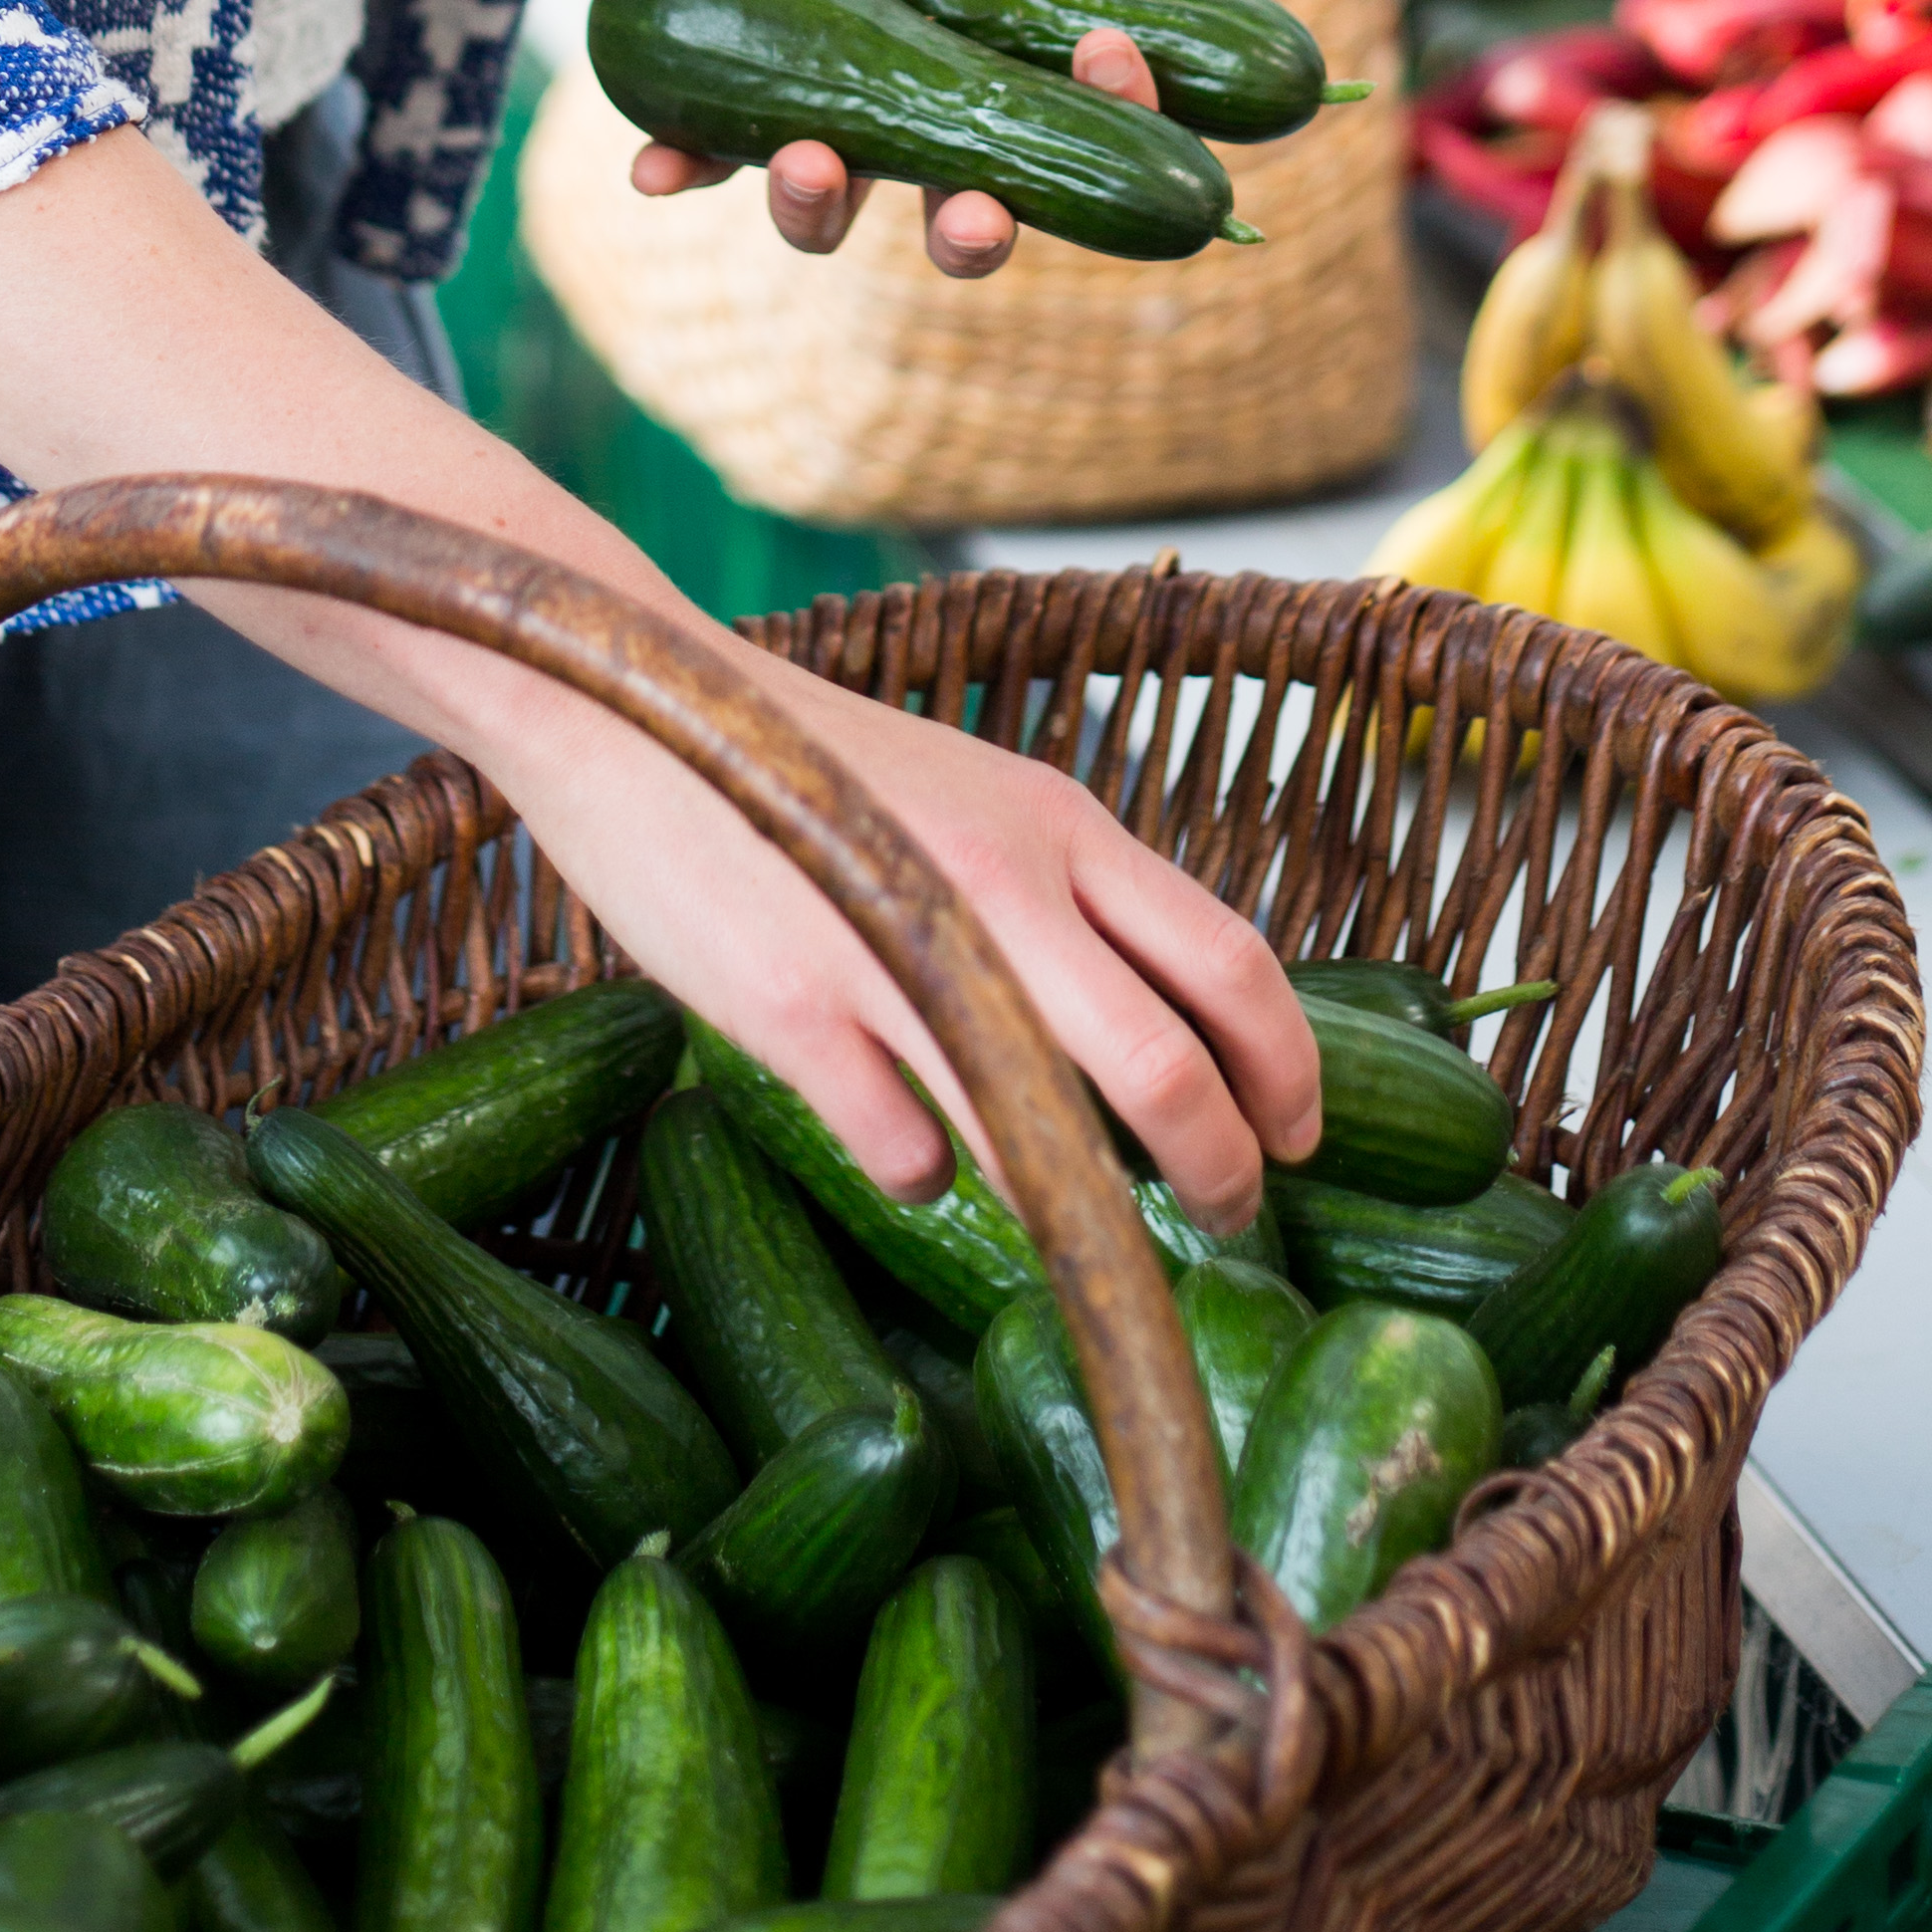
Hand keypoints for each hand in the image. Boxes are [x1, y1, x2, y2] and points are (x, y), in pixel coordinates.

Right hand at [494, 638, 1321, 1228]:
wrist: (634, 708)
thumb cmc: (817, 776)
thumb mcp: (974, 803)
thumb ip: (1064, 896)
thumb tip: (1167, 1027)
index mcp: (1060, 826)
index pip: (1233, 964)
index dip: (1290, 1073)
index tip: (1298, 1142)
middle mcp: (1002, 886)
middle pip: (1171, 1072)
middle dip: (1222, 1173)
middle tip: (1225, 1219)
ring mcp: (899, 952)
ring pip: (1044, 1137)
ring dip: (1075, 1204)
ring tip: (1075, 1222)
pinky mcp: (798, 1012)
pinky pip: (906, 1153)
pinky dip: (926, 1177)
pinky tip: (910, 1154)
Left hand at [627, 0, 1129, 277]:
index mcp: (1028, 96)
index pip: (1090, 137)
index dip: (1113, 122)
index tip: (1107, 58)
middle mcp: (941, 146)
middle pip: (967, 229)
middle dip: (971, 239)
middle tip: (971, 218)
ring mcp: (847, 138)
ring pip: (830, 215)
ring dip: (814, 209)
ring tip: (806, 160)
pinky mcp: (760, 112)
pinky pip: (715, 161)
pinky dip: (684, 170)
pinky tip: (653, 168)